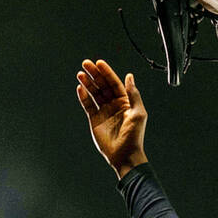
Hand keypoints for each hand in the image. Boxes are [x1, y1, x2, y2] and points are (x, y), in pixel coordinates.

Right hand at [76, 59, 148, 177]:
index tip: (99, 63)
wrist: (125, 155)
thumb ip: (133, 94)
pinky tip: (80, 88)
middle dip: (95, 74)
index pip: (114, 83)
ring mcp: (104, 112)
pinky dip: (83, 97)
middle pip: (102, 85)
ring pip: (94, 93)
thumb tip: (129, 76)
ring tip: (80, 73)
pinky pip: (88, 105)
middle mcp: (114, 105)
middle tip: (86, 63)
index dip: (107, 72)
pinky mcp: (95, 119)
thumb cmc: (135, 136)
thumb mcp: (138, 113)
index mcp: (126, 102)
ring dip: (88, 83)